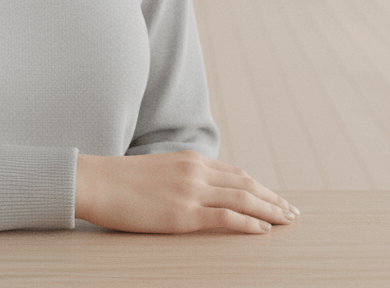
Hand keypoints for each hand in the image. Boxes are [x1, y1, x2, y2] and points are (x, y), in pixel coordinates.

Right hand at [75, 150, 298, 234]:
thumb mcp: (158, 171)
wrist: (97, 181)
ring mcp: (191, 191)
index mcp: (191, 160)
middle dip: (272, 198)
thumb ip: (181, 178)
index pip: (235, 173)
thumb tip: (197, 193)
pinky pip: (224, 218)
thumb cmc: (120, 181)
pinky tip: (263, 230)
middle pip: (246, 184)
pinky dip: (248, 223)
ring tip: (287, 220)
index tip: (276, 198)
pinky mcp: (183, 213)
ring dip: (269, 210)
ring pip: (242, 199)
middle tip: (292, 211)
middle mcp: (196, 171)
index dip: (259, 186)